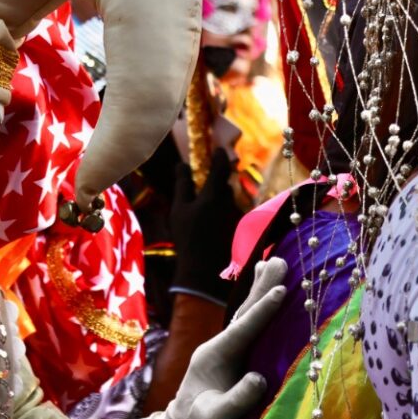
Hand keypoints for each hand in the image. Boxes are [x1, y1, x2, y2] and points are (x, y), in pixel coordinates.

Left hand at [152, 257, 285, 418]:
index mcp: (214, 356)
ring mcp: (226, 347)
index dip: (262, 311)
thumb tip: (259, 378)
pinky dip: (260, 305)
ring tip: (274, 261)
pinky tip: (268, 291)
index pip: (243, 329)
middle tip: (280, 259)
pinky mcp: (234, 353)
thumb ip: (237, 400)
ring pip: (247, 313)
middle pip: (245, 311)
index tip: (280, 290)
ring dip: (261, 288)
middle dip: (262, 286)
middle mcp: (220, 345)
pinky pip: (250, 323)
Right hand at [170, 151, 239, 301]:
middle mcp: (230, 203)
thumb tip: (182, 164)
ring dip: (219, 200)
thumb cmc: (187, 237)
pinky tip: (210, 227)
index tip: (219, 149)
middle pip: (225, 185)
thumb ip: (182, 184)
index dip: (220, 156)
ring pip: (228, 202)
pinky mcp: (238, 230)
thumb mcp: (179, 209)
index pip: (221, 167)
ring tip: (204, 210)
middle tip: (207, 179)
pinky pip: (230, 215)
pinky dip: (221, 215)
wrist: (204, 269)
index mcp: (214, 195)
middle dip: (217, 181)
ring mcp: (236, 217)